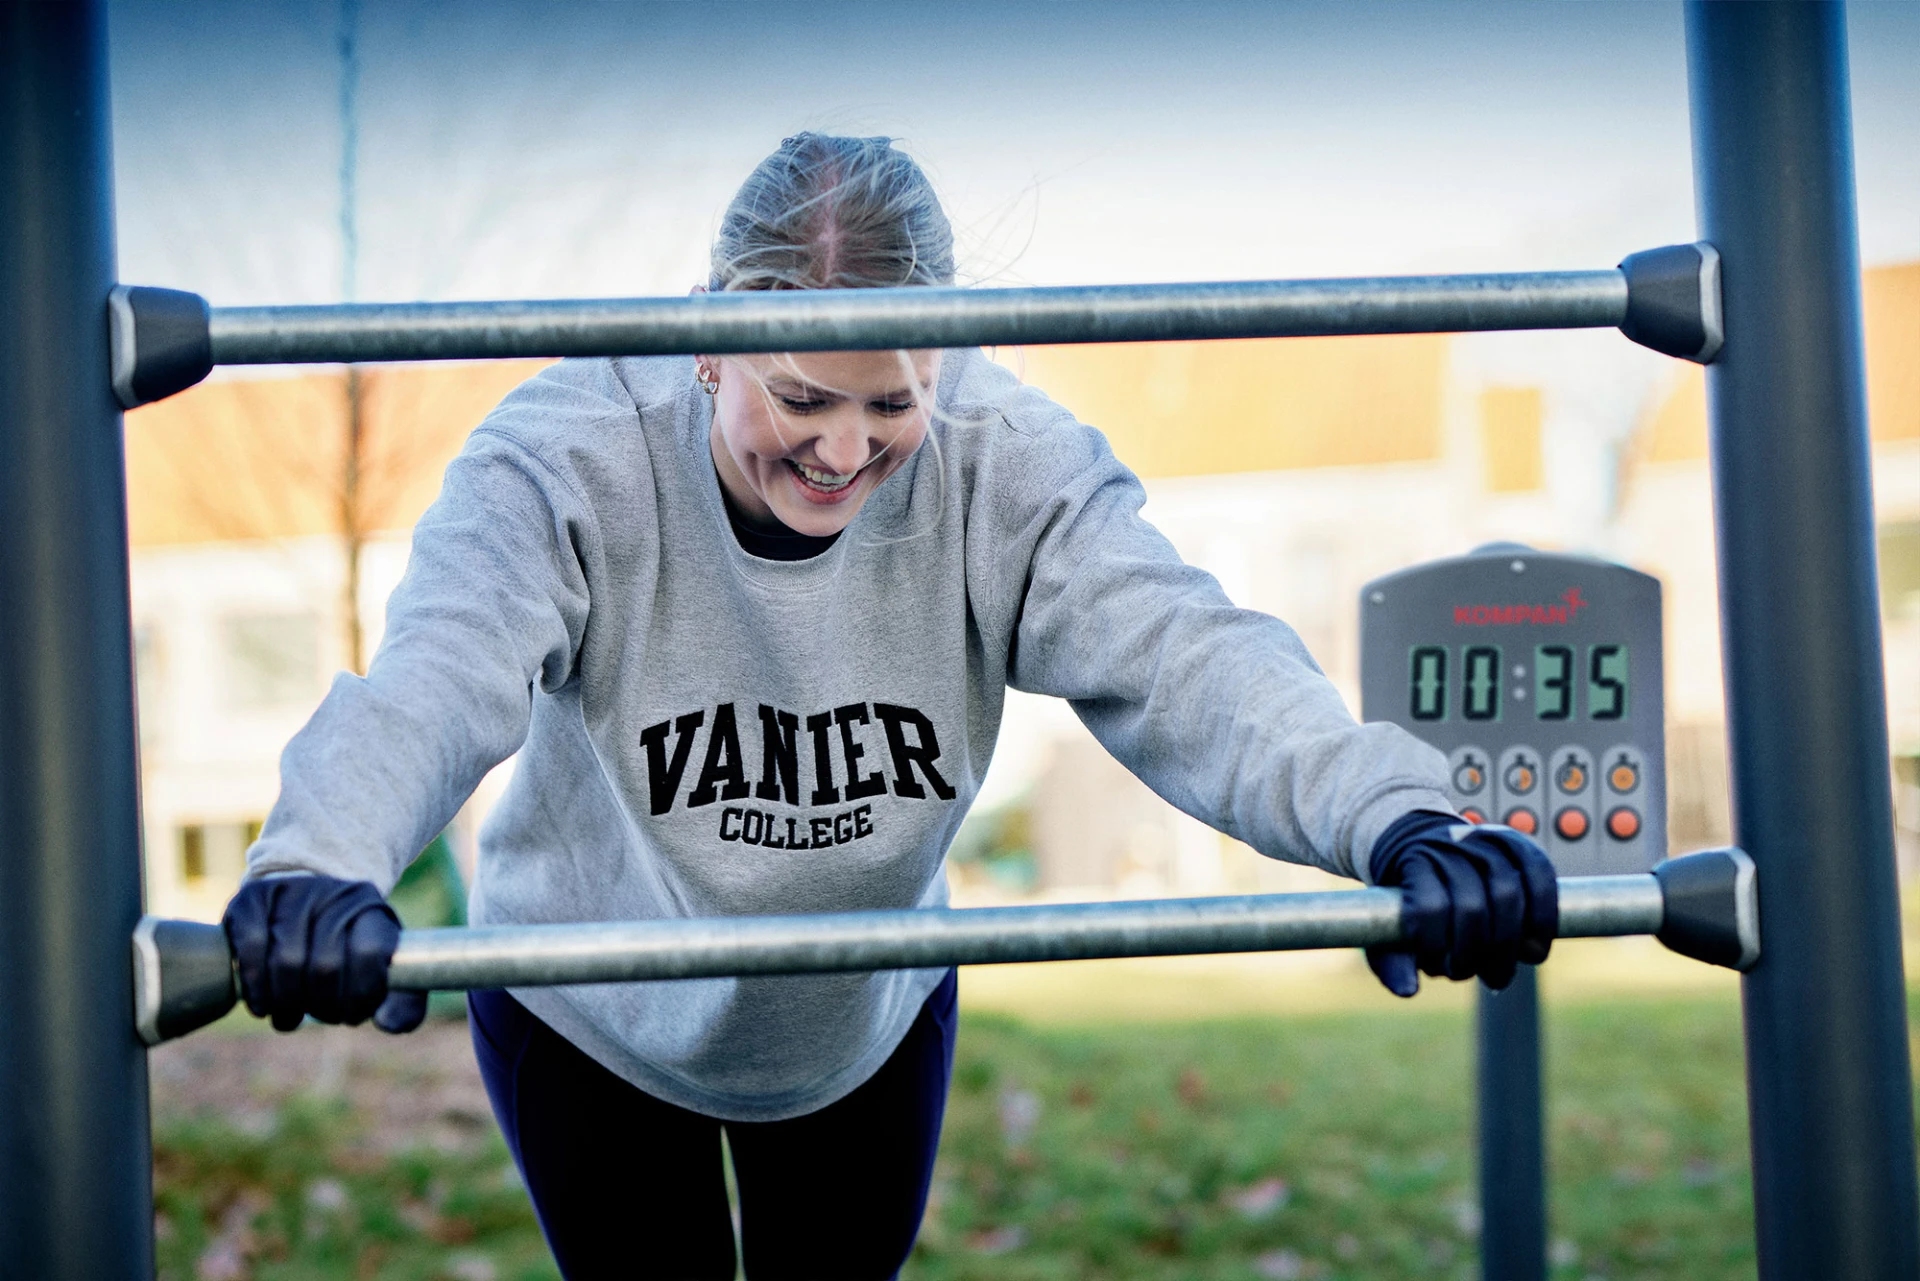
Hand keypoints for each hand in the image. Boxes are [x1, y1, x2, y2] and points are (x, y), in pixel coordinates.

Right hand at [222, 875, 425, 1032]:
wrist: (306, 906)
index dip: (360, 995)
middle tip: (322, 1015)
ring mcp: (291, 892)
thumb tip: (388, 1024)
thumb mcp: (385, 971)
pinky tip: (264, 1005)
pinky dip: (256, 986)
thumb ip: (404, 1005)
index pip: (369, 954)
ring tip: (291, 1014)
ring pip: (286, 960)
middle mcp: (333, 894)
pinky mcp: (252, 898)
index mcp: (372, 910)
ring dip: (287, 1002)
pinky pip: (251, 948)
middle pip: (325, 965)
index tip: (353, 1014)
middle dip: (322, 1005)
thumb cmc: (349, 950)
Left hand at [1364, 810, 1557, 997]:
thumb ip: (1391, 960)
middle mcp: (1450, 846)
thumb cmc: (1407, 897)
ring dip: (1510, 945)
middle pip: (1472, 907)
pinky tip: (1535, 949)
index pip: (1429, 909)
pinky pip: (1541, 878)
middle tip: (1481, 978)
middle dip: (1478, 954)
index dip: (1437, 947)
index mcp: (1414, 863)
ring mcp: (1485, 840)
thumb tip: (1408, 991)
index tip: (1438, 967)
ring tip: (1502, 972)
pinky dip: (1544, 918)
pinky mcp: (1517, 842)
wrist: (1420, 842)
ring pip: (1508, 894)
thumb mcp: (1387, 925)